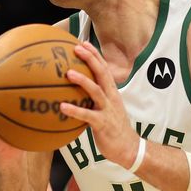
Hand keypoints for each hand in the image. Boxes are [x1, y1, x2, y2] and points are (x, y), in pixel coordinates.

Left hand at [59, 41, 138, 167]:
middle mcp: (111, 97)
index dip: (94, 55)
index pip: (104, 68)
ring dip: (82, 81)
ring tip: (68, 73)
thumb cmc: (113, 127)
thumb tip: (76, 91)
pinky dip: (75, 110)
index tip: (82, 43)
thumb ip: (94, 98)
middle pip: (102, 73)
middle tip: (76, 48)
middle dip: (90, 59)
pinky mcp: (103, 124)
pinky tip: (61, 107)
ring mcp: (108, 110)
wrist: (128, 148)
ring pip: (96, 91)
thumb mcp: (107, 108)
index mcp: (112, 92)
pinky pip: (87, 116)